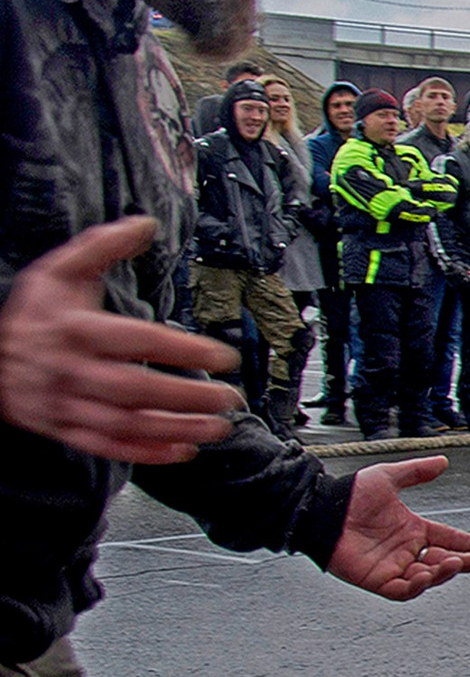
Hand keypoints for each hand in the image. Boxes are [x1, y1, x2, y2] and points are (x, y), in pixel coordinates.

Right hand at [0, 216, 243, 465]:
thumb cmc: (33, 314)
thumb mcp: (58, 271)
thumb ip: (102, 246)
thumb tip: (145, 222)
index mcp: (76, 330)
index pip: (138, 341)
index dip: (184, 349)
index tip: (223, 356)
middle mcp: (71, 370)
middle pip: (135, 389)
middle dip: (188, 397)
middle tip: (230, 397)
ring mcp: (66, 405)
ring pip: (125, 423)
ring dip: (176, 429)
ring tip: (219, 427)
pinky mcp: (63, 429)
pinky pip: (107, 447)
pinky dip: (146, 454)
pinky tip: (183, 452)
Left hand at [325, 456, 469, 599]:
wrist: (321, 510)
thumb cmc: (349, 495)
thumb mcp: (387, 477)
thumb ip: (416, 471)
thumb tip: (443, 462)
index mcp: (412, 528)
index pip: (447, 538)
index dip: (468, 543)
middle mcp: (405, 549)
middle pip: (442, 561)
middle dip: (462, 562)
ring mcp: (392, 566)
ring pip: (426, 577)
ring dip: (443, 573)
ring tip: (454, 563)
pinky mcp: (376, 580)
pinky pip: (402, 590)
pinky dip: (417, 586)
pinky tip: (426, 575)